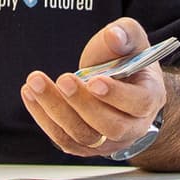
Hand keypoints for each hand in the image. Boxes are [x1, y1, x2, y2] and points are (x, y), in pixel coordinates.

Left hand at [20, 17, 168, 158]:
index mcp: (149, 98)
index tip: (94, 81)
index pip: (138, 104)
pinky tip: (30, 94)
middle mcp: (132, 126)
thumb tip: (114, 36)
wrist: (122, 84)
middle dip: (81, 103)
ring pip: (83, 136)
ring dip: (56, 110)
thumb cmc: (127, 60)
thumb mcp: (132, 39)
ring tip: (36, 83)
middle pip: (108, 126)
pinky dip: (44, 118)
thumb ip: (124, 34)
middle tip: (63, 80)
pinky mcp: (86, 145)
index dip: (117, 95)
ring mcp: (108, 140)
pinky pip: (64, 138)